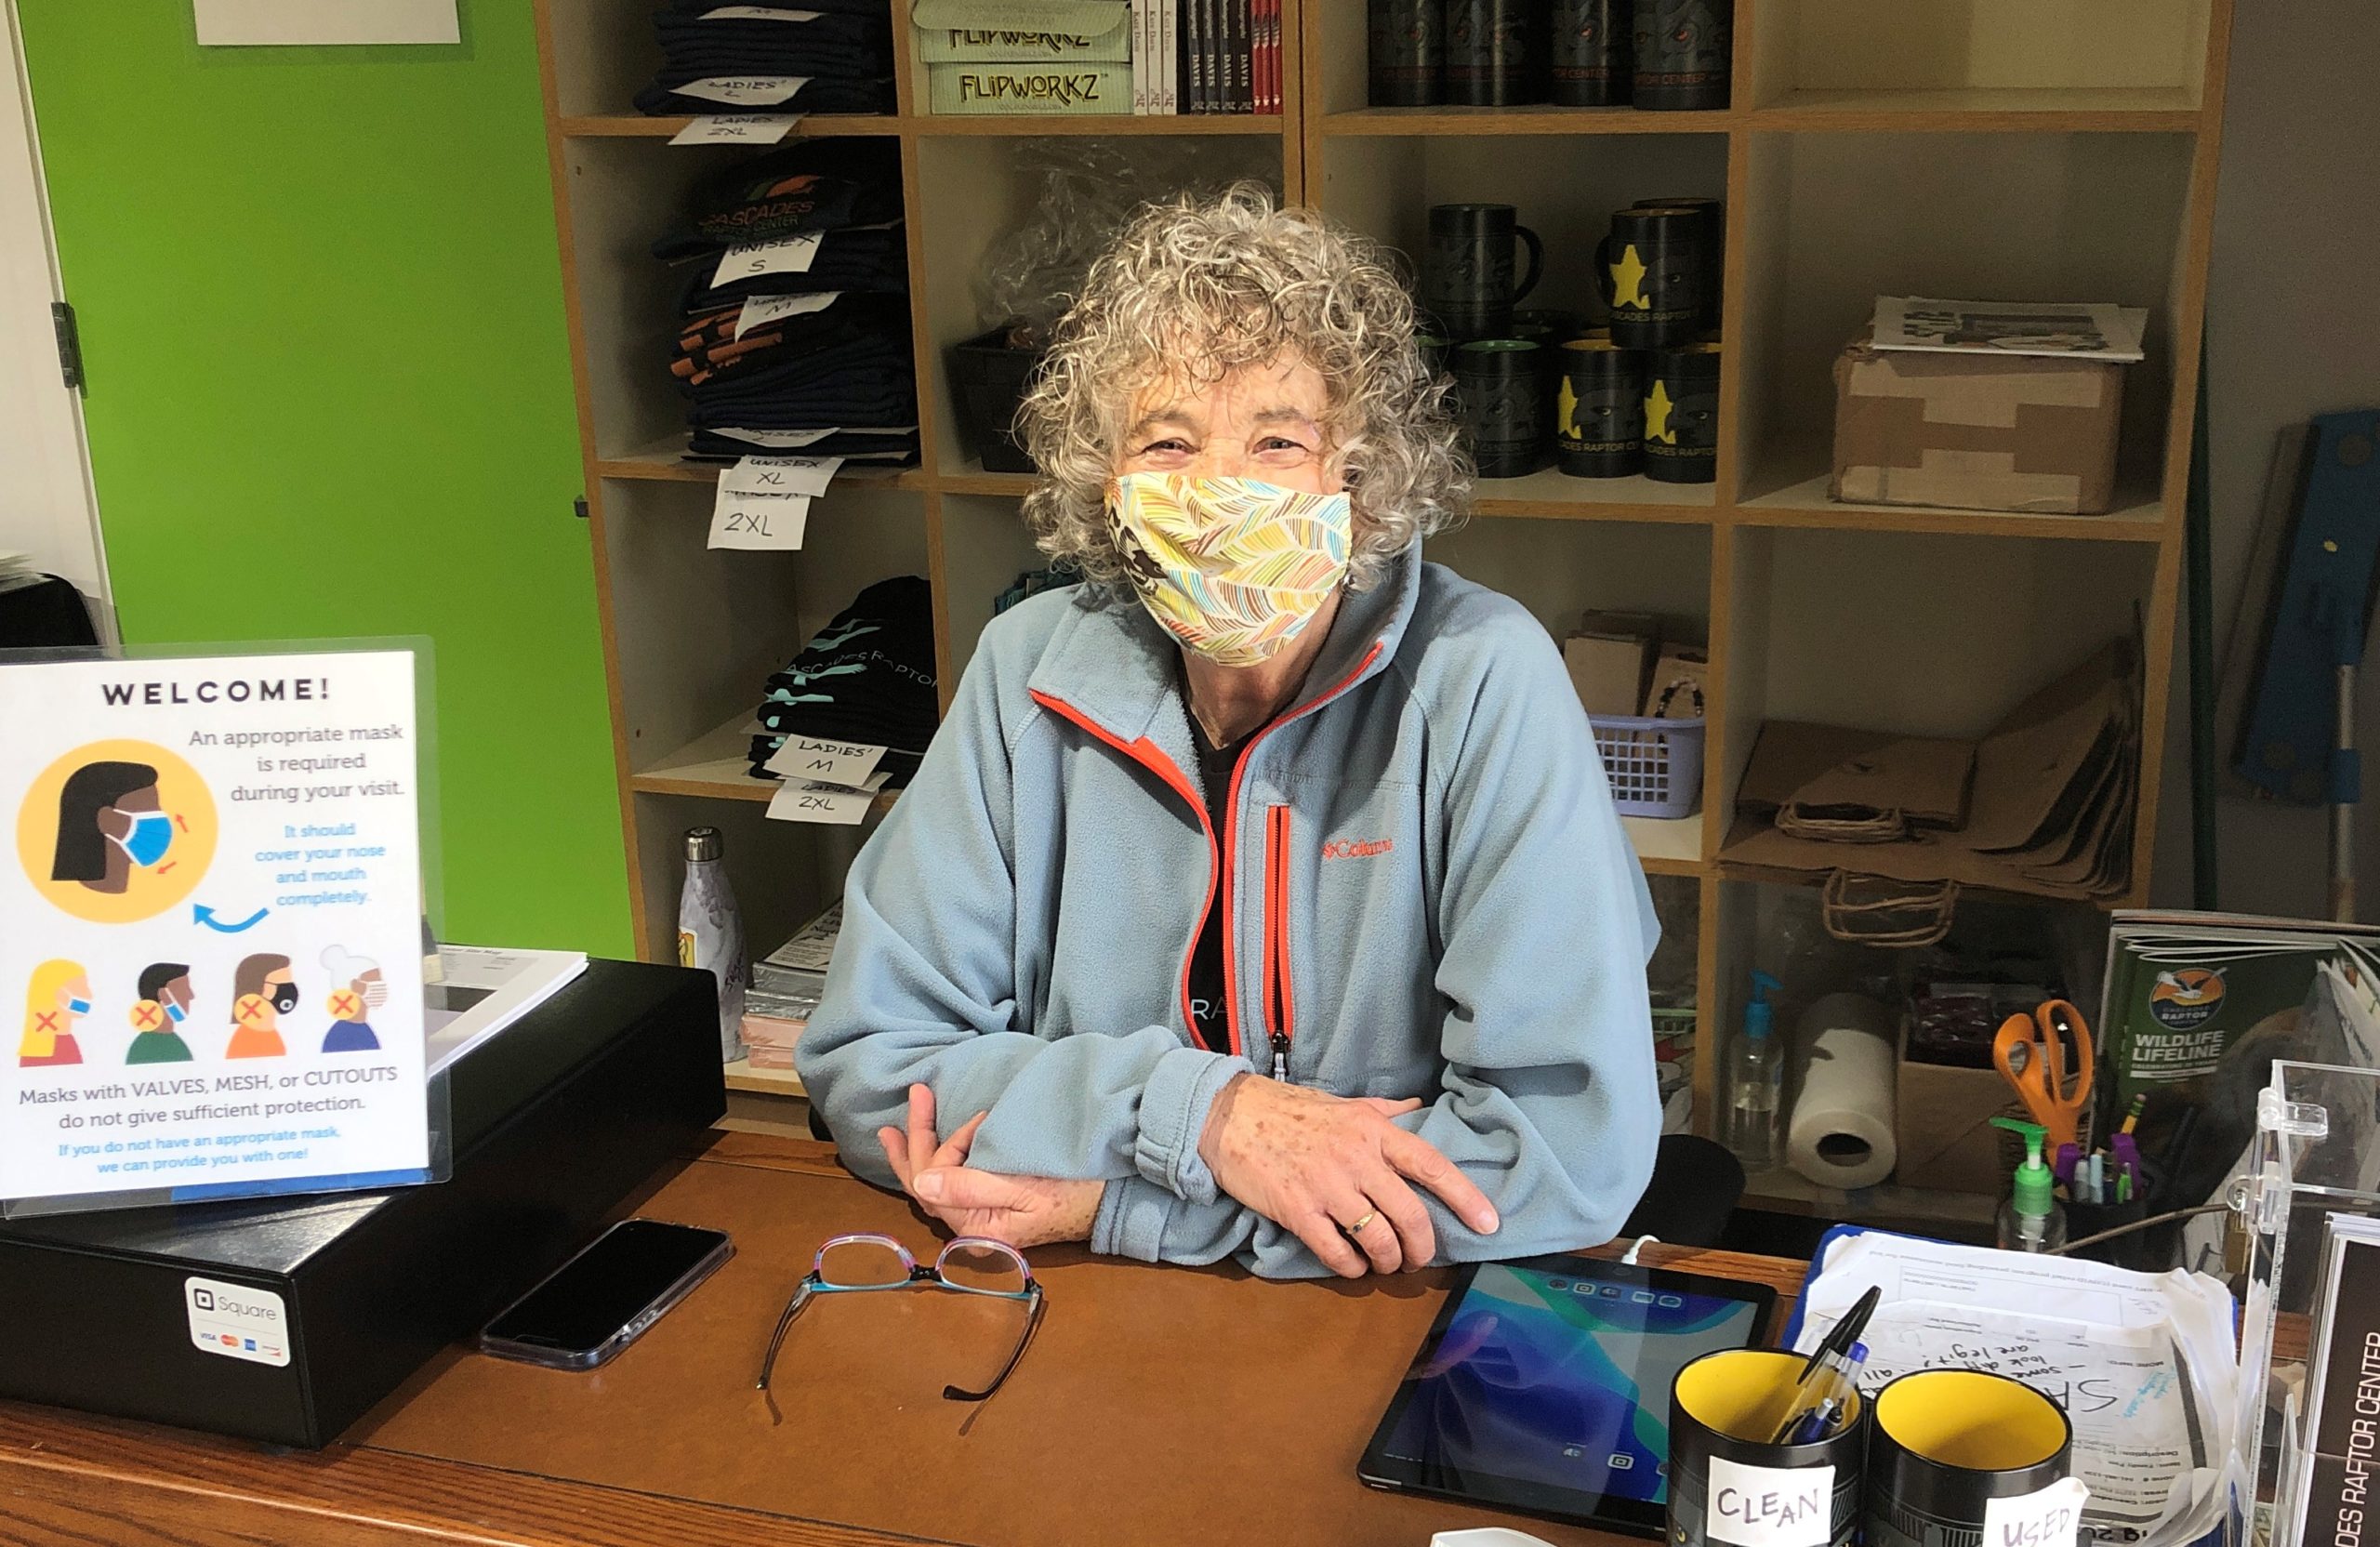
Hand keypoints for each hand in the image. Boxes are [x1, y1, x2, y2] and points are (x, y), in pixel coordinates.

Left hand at [878, 1084, 1102, 1250]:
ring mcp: (982, 1216)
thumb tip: (921, 1183)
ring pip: (938, 1181)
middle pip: (928, 1183)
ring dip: (924, 1146)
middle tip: (915, 1094)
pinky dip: (942, 1157)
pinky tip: (935, 1141)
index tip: (964, 1114)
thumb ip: (969, 1187)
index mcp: (976, 1228)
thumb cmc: (1075, 1193)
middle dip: (916, 1139)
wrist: (1115, 1202)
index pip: (932, 1185)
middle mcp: (972, 1227)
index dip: (936, 1145)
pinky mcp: (994, 1204)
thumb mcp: (1022, 1189)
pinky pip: (955, 1181)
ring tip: (912, 1116)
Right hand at [1196, 1074, 1497, 1277]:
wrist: (1227, 1116)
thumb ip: (1383, 1111)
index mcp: (1373, 1130)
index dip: (1465, 1197)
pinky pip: (1337, 1253)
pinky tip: (1351, 1267)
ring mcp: (1327, 1186)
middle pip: (1410, 1215)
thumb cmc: (1288, 1109)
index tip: (1490, 1223)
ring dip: (1387, 1262)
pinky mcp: (1297, 1211)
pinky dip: (1350, 1268)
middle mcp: (1356, 1158)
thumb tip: (1417, 1109)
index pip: (1431, 1165)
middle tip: (1418, 1260)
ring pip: (1377, 1240)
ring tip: (1384, 1265)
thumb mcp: (1342, 1103)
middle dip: (1422, 1248)